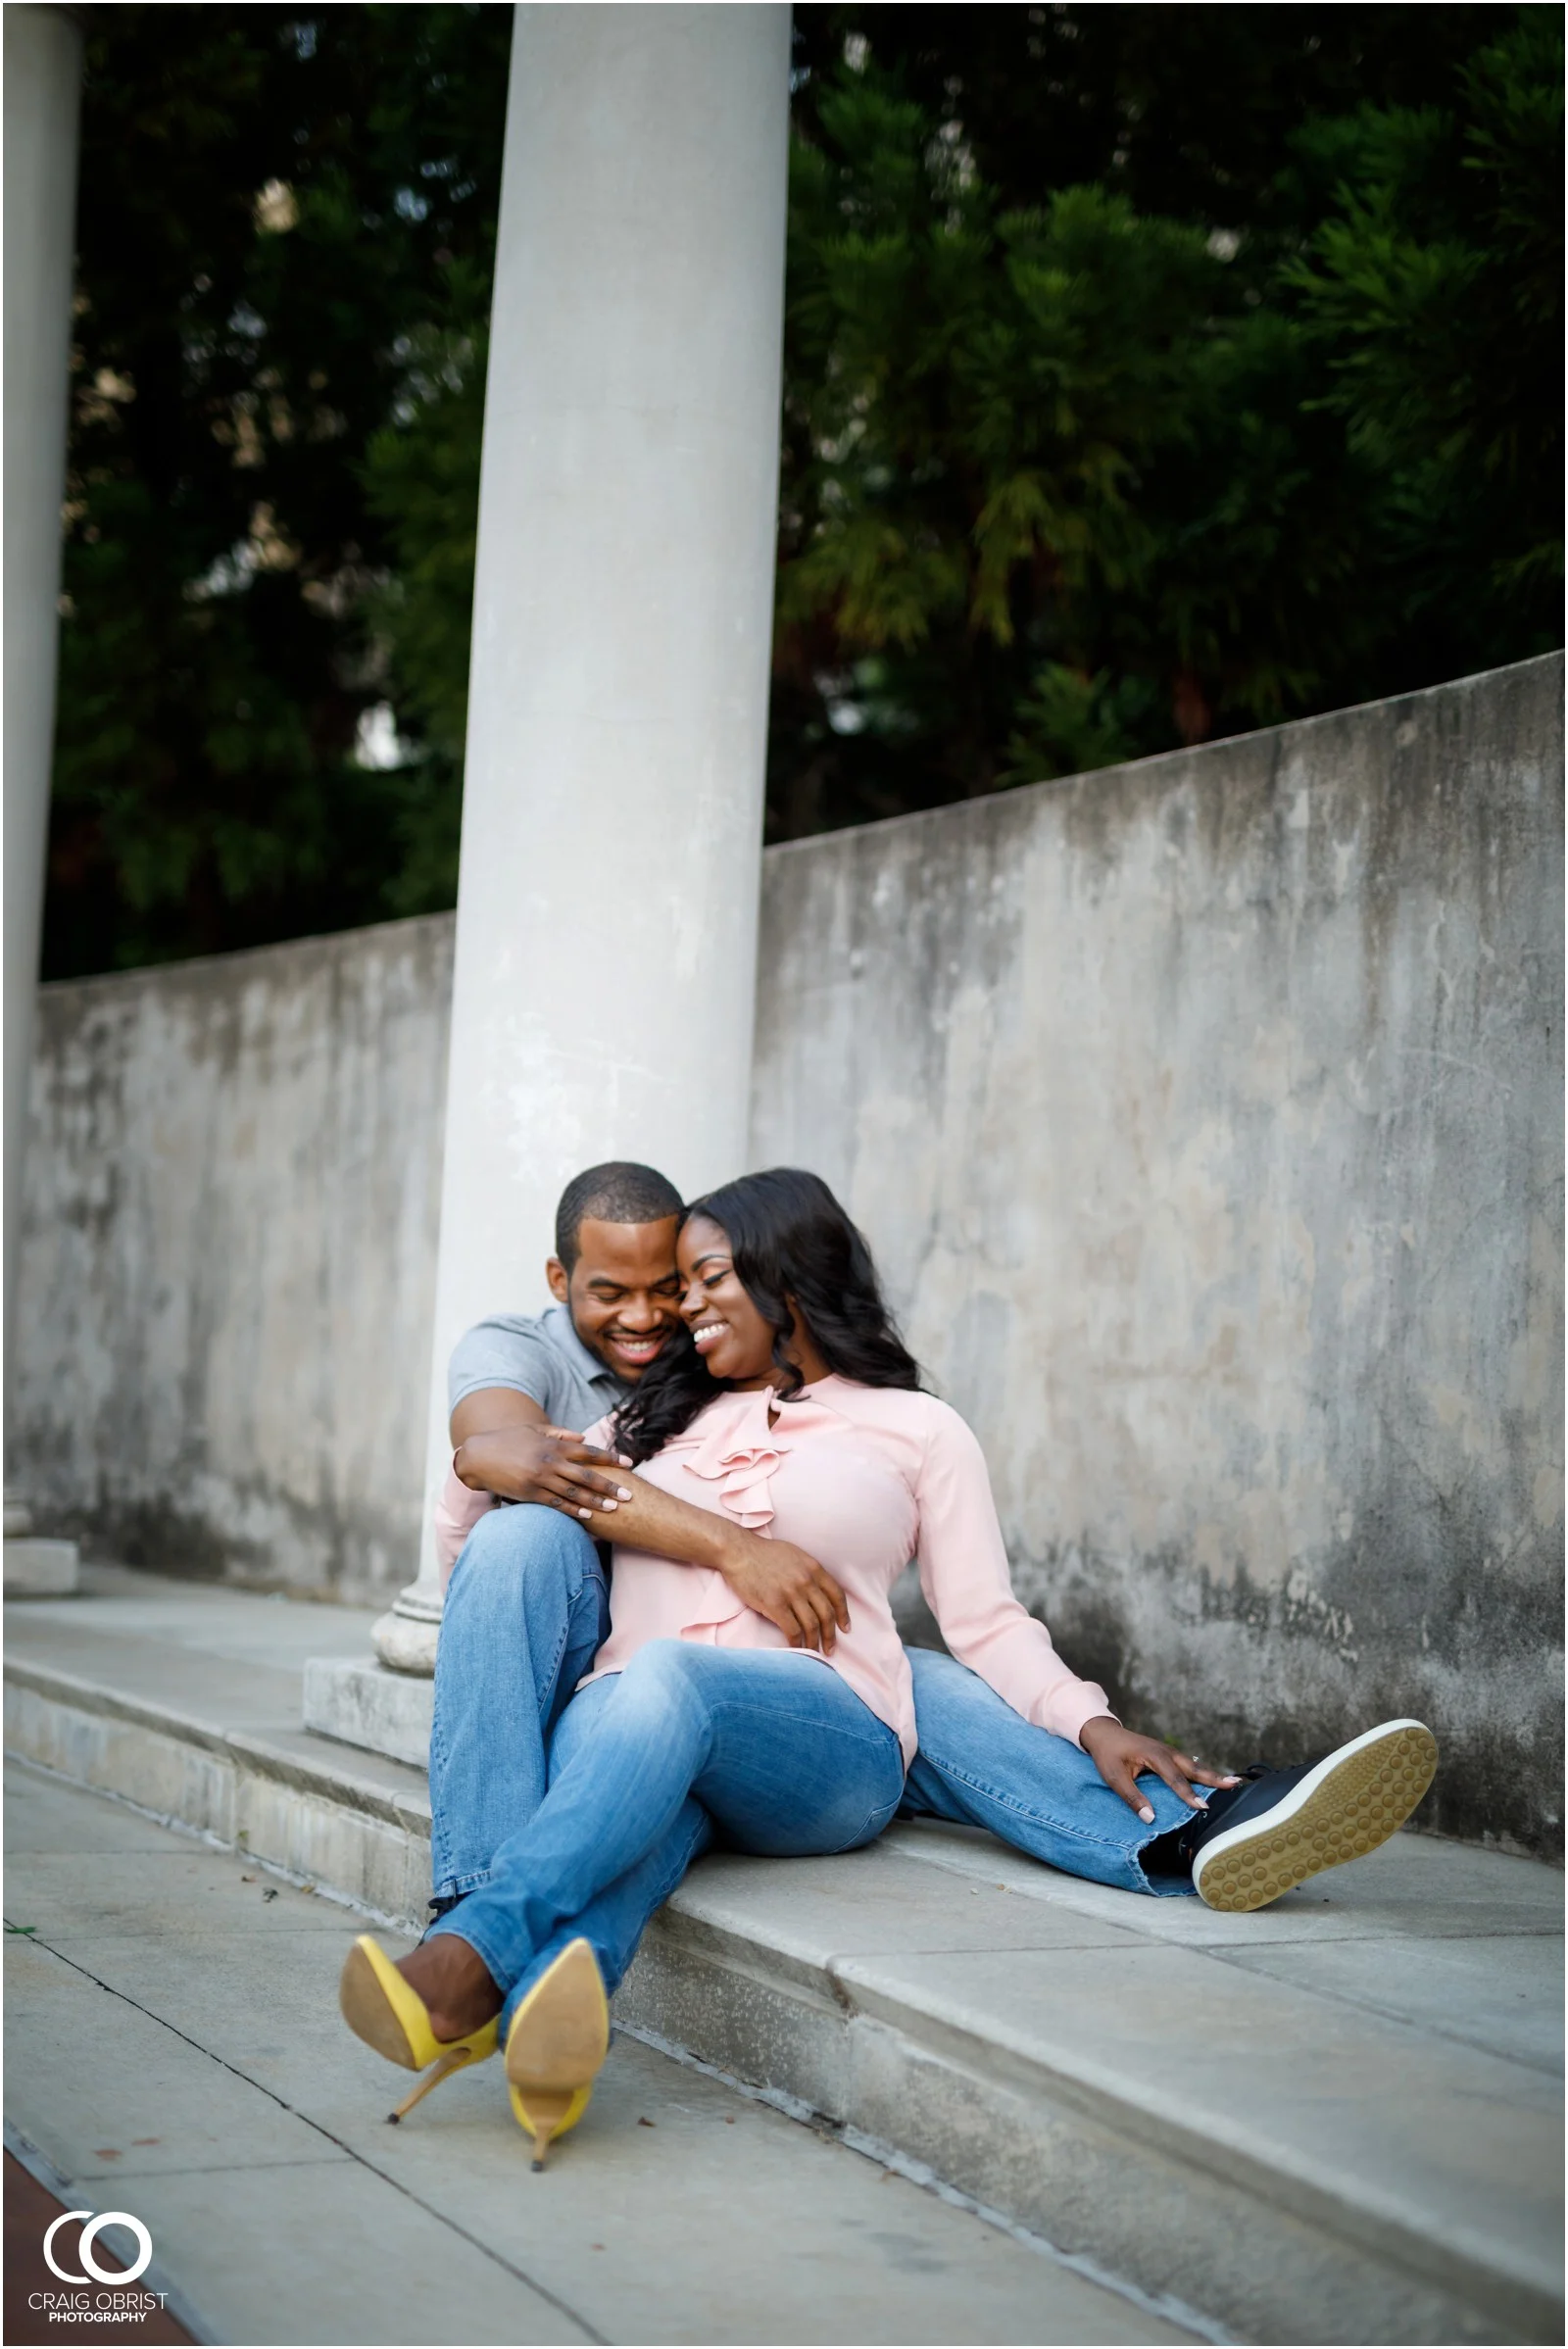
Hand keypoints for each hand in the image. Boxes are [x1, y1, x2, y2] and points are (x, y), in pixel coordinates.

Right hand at [454, 1423, 633, 1519]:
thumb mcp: (535, 1430)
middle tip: (629, 1494)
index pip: (589, 1452)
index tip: (629, 1463)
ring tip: (613, 1508)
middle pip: (586, 1476)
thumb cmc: (509, 1440)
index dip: (611, 1457)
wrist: (479, 1456)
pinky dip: (573, 1510)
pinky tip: (588, 1515)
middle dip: (609, 1486)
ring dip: (595, 1502)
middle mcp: (550, 1462)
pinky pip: (556, 1504)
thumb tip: (584, 1438)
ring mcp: (540, 1479)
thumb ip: (561, 1433)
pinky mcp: (530, 1494)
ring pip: (574, 1493)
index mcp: (554, 1445)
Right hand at [718, 1534, 850, 1654]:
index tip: (845, 1628)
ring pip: (811, 1625)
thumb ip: (809, 1572)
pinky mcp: (774, 1604)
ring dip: (815, 1642)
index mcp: (813, 1568)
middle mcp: (806, 1581)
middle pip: (827, 1614)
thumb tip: (818, 1591)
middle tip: (830, 1649)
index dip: (843, 1614)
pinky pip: (792, 1630)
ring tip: (814, 1652)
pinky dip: (797, 1642)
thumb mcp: (795, 1555)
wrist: (738, 1551)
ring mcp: (791, 1593)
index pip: (837, 1595)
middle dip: (831, 1635)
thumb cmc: (764, 1553)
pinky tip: (796, 1648)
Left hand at [1079, 1716, 1240, 1823]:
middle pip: (1193, 1768)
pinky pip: (1188, 1766)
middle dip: (1214, 1778)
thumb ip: (1131, 1797)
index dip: (1188, 1794)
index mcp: (1154, 1755)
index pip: (1175, 1778)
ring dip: (1212, 1775)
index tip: (1203, 1807)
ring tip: (1233, 1783)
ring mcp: (1169, 1752)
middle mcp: (1166, 1752)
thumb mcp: (1114, 1777)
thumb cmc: (1108, 1754)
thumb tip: (1151, 1818)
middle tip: (1235, 1784)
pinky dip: (1202, 1773)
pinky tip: (1213, 1781)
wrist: (1104, 1733)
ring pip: (1194, 1766)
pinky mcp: (1168, 1756)